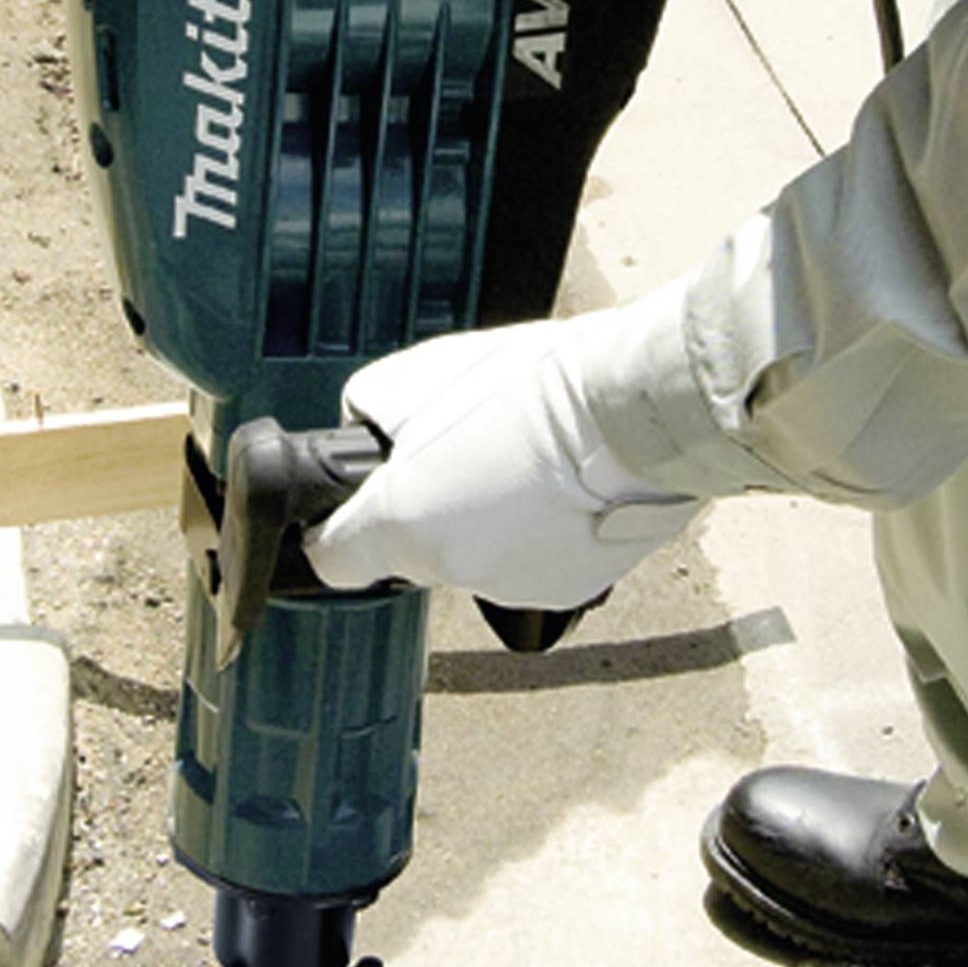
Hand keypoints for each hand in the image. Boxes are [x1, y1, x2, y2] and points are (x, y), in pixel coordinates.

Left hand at [305, 316, 700, 610]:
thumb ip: (374, 417)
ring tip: (528, 461)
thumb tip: (366, 432)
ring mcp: (511, 587)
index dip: (341, 530)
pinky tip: (565, 487)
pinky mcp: (567, 590)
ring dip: (490, 520)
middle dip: (432, 508)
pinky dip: (542, 532)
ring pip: (479, 557)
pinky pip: (534, 563)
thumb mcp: (418, 375)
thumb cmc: (533, 386)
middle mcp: (450, 569)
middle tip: (468, 451)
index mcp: (401, 522)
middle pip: (417, 551)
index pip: (333, 561)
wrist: (635, 414)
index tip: (353, 510)